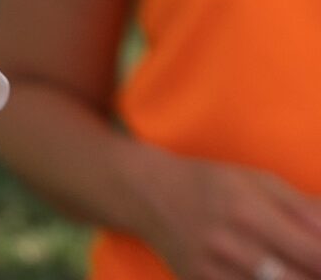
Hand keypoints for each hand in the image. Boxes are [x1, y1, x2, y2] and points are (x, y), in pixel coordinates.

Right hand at [140, 153, 320, 279]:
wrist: (149, 195)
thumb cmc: (214, 186)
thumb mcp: (261, 183)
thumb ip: (307, 209)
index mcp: (249, 211)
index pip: (315, 254)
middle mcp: (229, 245)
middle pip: (299, 279)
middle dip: (315, 274)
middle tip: (313, 265)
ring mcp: (212, 271)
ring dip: (292, 278)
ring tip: (293, 269)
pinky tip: (270, 276)